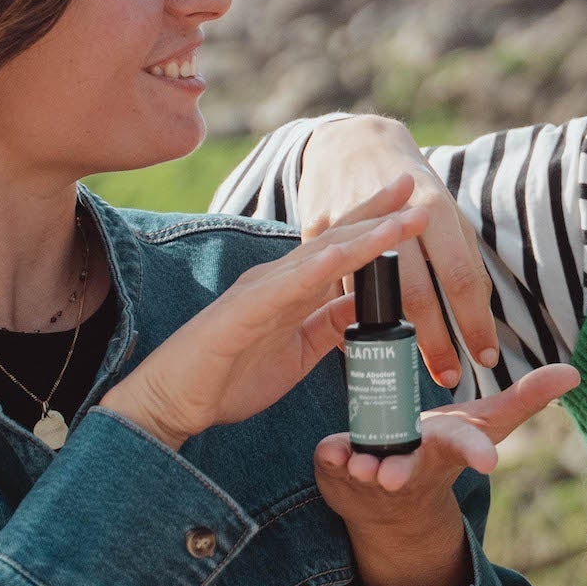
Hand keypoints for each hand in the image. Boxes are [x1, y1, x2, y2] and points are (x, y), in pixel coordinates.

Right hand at [100, 180, 428, 450]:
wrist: (172, 402)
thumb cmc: (229, 377)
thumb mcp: (299, 350)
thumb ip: (329, 325)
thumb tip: (365, 305)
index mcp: (291, 288)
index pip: (341, 249)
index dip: (376, 225)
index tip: (413, 206)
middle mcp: (277, 279)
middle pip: (335, 238)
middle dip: (377, 212)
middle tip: (414, 183)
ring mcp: (260, 290)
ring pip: (319, 255)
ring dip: (363, 234)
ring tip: (401, 217)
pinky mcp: (243, 310)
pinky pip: (284, 287)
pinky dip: (316, 269)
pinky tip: (343, 254)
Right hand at [296, 115, 498, 391]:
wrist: (352, 141)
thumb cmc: (410, 186)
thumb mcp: (444, 214)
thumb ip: (461, 260)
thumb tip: (477, 315)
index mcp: (433, 210)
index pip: (459, 278)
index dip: (474, 322)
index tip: (485, 359)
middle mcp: (394, 217)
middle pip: (416, 294)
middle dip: (435, 344)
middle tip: (450, 377)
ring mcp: (350, 223)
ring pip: (370, 294)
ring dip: (390, 338)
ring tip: (407, 368)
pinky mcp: (314, 230)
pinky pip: (331, 285)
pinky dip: (346, 316)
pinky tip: (361, 342)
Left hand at [313, 360, 579, 585]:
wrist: (396, 502)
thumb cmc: (445, 448)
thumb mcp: (487, 422)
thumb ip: (528, 396)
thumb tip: (574, 372)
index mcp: (446, 448)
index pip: (465, 448)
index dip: (477, 453)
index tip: (488, 462)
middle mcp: (411, 466)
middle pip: (408, 469)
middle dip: (400, 472)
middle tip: (390, 475)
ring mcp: (372, 475)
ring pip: (364, 470)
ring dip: (360, 467)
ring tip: (356, 463)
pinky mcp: (338, 474)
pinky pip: (330, 464)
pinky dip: (329, 458)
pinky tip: (329, 451)